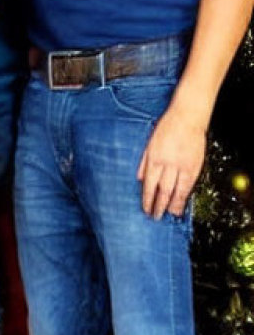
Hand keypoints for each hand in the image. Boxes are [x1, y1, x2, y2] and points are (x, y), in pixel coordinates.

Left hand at [137, 102, 207, 218]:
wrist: (187, 117)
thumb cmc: (166, 127)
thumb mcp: (149, 142)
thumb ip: (144, 162)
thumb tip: (139, 179)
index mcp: (154, 158)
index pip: (149, 184)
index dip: (147, 199)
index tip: (145, 209)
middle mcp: (168, 163)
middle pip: (162, 190)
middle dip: (158, 205)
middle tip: (155, 217)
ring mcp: (183, 165)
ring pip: (176, 190)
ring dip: (172, 204)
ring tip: (169, 215)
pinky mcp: (195, 165)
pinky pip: (190, 184)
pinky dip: (185, 196)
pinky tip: (182, 204)